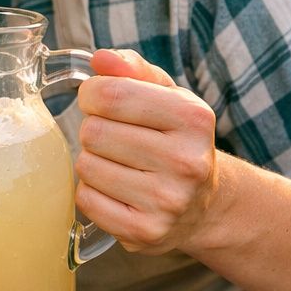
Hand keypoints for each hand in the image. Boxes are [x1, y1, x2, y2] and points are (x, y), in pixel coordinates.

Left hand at [74, 49, 219, 255]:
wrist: (204, 204)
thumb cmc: (174, 140)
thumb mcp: (166, 96)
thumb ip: (132, 69)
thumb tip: (100, 58)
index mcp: (192, 118)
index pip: (110, 95)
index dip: (92, 94)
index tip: (100, 101)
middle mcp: (186, 162)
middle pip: (93, 132)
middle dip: (94, 130)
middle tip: (115, 138)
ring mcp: (167, 202)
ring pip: (86, 166)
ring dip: (92, 162)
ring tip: (119, 164)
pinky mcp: (145, 232)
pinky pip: (86, 200)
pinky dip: (92, 192)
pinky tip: (117, 190)